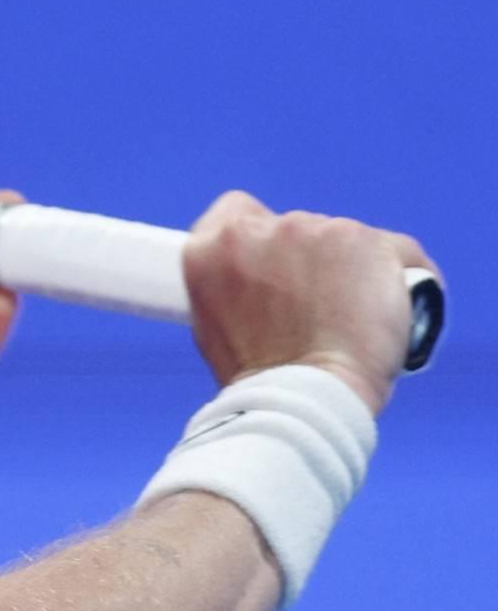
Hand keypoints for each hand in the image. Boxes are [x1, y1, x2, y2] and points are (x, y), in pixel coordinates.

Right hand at [183, 191, 440, 414]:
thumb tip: (260, 284)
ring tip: (351, 322)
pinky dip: (399, 279)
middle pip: (296, 230)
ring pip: (345, 242)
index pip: (236, 212)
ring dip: (351, 271)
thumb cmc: (262, 382)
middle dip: (309, 262)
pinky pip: (397, 253)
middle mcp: (260, 231)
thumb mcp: (218, 328)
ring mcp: (315, 230)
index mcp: (212, 250)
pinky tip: (392, 311)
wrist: (307, 398)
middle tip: (313, 313)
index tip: (270, 264)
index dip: (258, 238)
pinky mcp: (367, 240)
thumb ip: (233, 288)